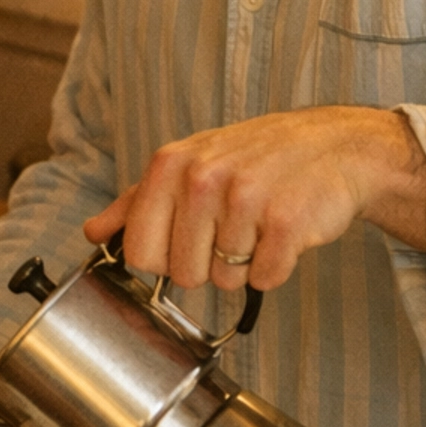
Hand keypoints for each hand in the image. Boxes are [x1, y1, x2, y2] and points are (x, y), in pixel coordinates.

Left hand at [82, 105, 425, 293]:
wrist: (333, 145)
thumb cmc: (254, 158)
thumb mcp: (188, 164)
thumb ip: (136, 202)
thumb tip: (93, 232)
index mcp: (170, 165)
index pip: (139, 252)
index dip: (165, 258)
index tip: (188, 238)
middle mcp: (203, 178)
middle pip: (183, 274)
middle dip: (210, 264)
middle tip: (234, 227)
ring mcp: (246, 198)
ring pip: (226, 281)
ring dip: (246, 263)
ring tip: (261, 224)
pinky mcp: (288, 222)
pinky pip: (266, 279)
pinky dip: (277, 267)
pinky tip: (284, 233)